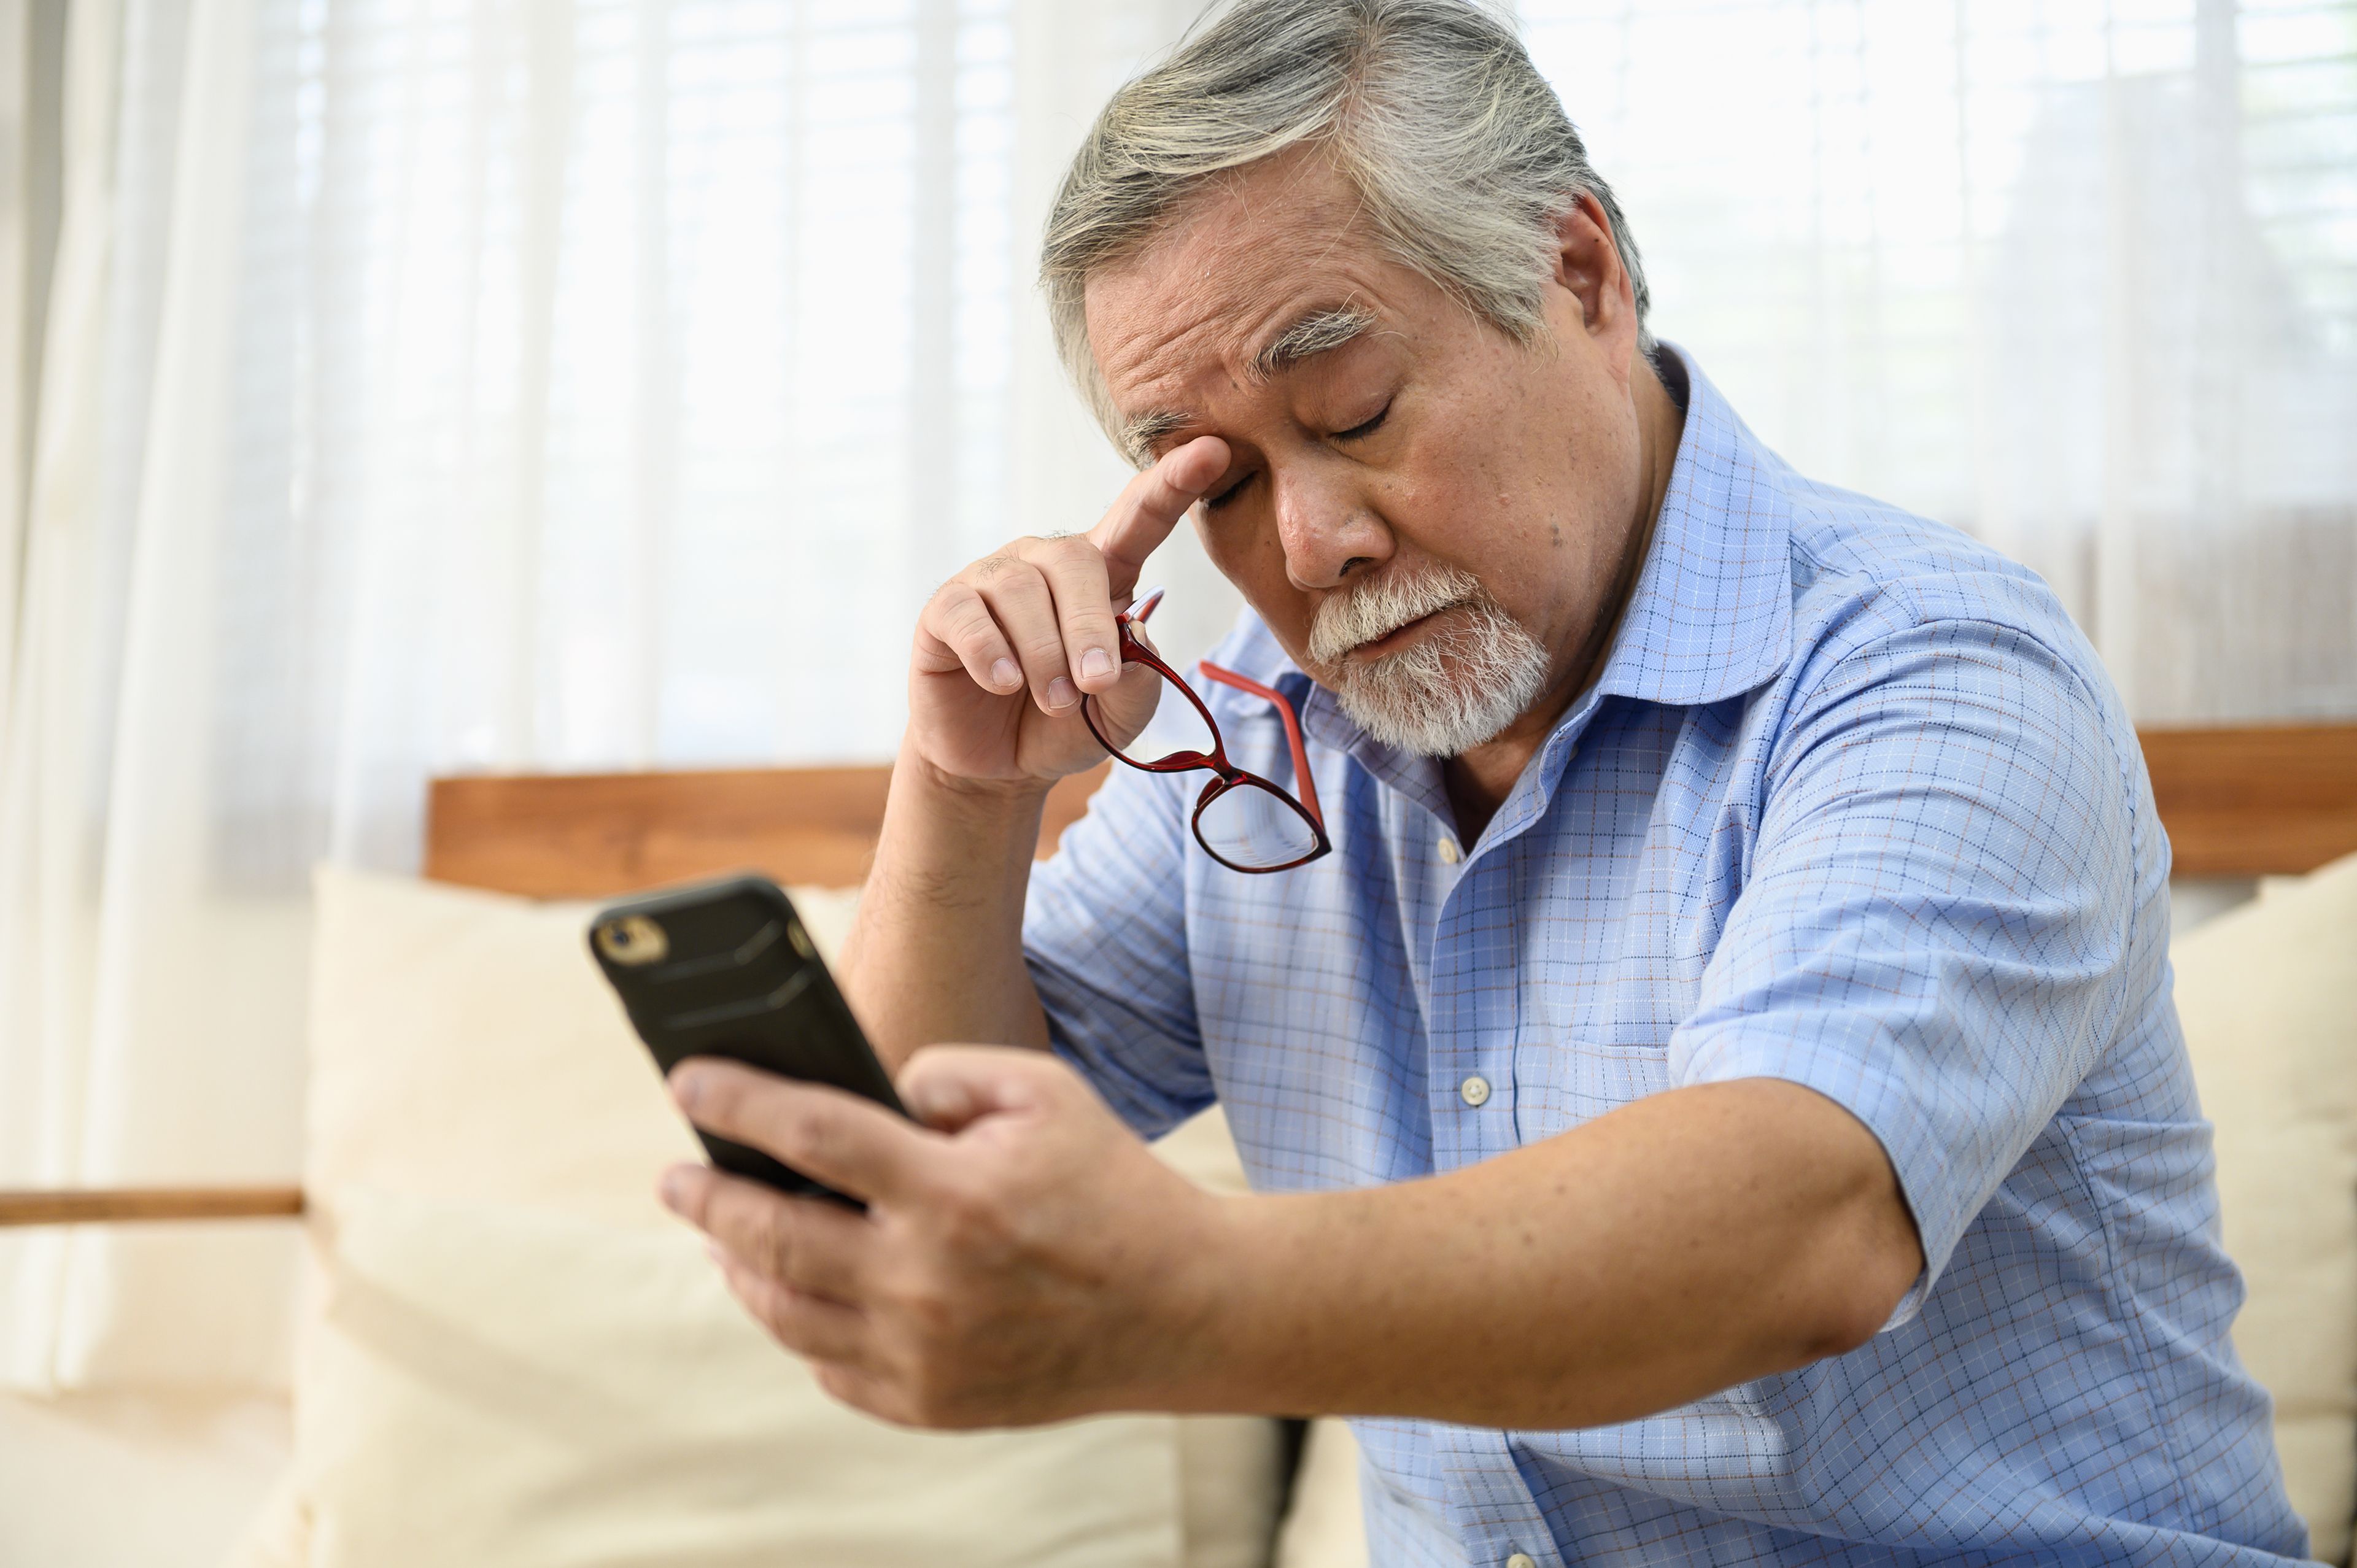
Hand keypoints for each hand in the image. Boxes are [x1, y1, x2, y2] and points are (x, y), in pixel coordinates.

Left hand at [659, 1048, 1230, 1427]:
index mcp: (952, 1194)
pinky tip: (792, 1295)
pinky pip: (830, 1368)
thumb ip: (946, 1073)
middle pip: (773, 1236)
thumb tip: (868, 1093)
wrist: (1182, 1308)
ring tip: (720, 1236)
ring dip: (739, 1268)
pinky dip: (799, 1327)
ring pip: (786, 1314)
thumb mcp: (1045, 1093)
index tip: (687, 1079)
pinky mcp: (930, 1406)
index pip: (811, 1135)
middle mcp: (925, 1281)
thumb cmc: (1109, 1185)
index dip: (737, 1102)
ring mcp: (923, 1355)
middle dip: (707, 1198)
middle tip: (674, 1177)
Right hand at [908, 437, 1229, 786]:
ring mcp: (992, 581)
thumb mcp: (1121, 714)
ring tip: (1056, 700)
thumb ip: (1139, 680)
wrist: (1000, 766)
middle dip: (1089, 626)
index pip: (1140, 519)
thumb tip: (1131, 630)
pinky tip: (1005, 683)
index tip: (1214, 451)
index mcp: (1102, 574)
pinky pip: (968, 614)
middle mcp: (1046, 564)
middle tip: (1094, 684)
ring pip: (1021, 591)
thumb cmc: (1069, 724)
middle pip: (1075, 560)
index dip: (1174, 484)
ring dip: (1044, 654)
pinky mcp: (946, 609)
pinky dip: (992, 653)